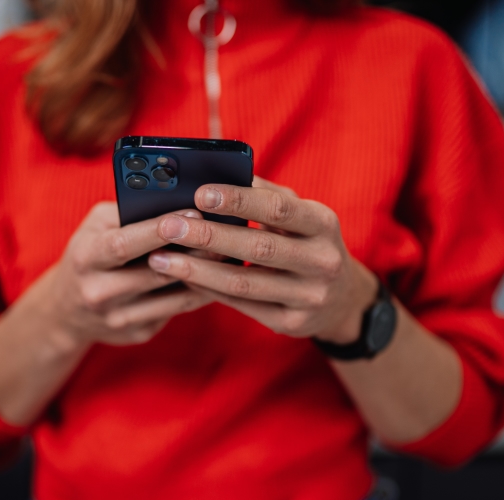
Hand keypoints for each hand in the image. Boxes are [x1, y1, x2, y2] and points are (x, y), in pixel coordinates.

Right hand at [44, 201, 211, 347]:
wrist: (67, 311)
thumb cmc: (89, 255)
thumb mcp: (94, 228)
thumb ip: (127, 213)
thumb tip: (173, 201)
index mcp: (86, 259)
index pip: (125, 244)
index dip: (159, 229)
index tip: (192, 212)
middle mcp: (99, 292)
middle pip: (155, 272)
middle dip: (193, 252)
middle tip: (225, 233)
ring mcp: (119, 318)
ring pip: (173, 296)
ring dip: (205, 276)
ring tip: (230, 254)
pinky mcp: (138, 333)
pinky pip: (177, 310)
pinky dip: (199, 293)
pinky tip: (218, 278)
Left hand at [147, 178, 378, 343]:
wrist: (342, 299)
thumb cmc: (308, 243)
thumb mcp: (300, 215)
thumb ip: (264, 195)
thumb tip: (215, 172)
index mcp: (323, 223)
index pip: (278, 208)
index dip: (238, 201)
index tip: (200, 193)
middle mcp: (322, 261)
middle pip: (258, 248)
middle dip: (208, 236)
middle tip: (168, 226)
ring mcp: (309, 296)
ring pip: (244, 283)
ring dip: (197, 270)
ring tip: (161, 259)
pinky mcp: (291, 323)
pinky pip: (242, 305)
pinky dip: (209, 289)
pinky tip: (183, 277)